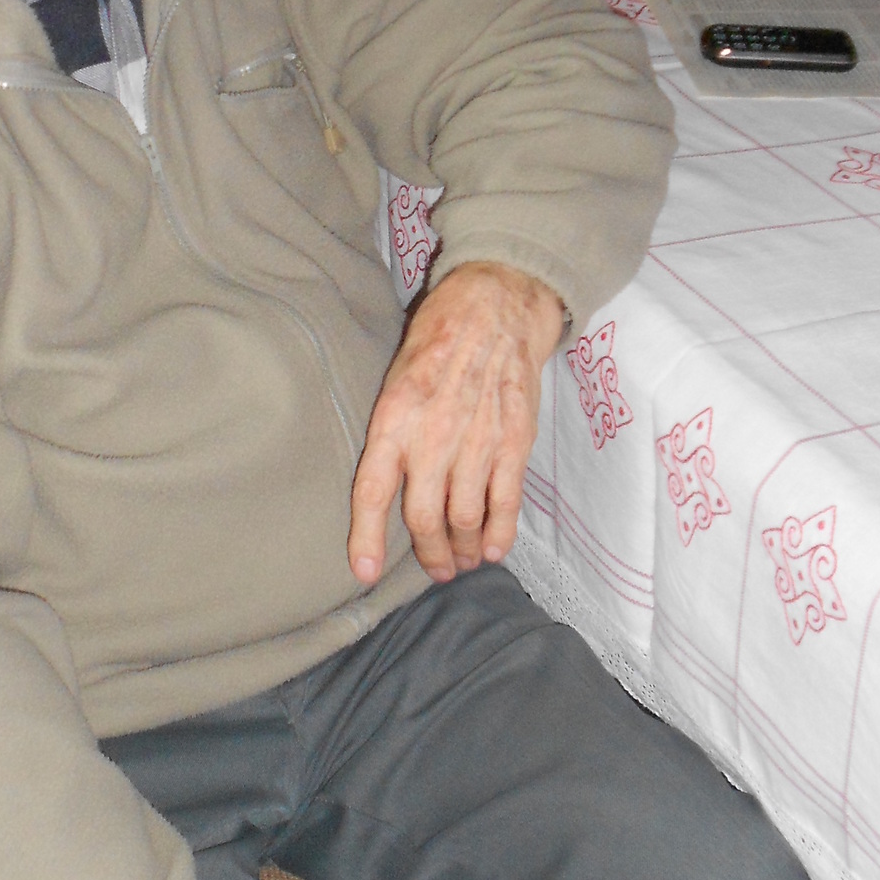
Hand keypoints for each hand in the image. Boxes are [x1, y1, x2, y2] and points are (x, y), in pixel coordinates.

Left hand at [348, 261, 563, 586]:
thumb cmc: (437, 341)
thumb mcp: (394, 379)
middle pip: (424, 517)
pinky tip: (494, 548)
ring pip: (466, 517)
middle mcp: (432, 436)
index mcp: (393, 419)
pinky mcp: (514, 442)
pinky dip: (501, 533)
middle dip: (430, 553)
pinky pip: (506, 502)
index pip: (372, 491)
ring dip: (464, 549)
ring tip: (464, 560)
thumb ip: (391, 431)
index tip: (365, 572)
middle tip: (435, 568)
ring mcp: (476, 442)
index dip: (366, 538)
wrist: (495, 307)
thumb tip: (386, 482)